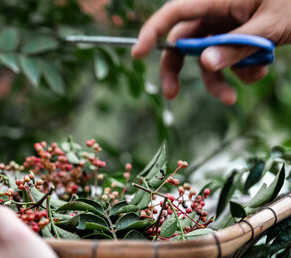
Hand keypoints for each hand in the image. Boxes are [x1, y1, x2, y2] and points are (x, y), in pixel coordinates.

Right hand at [132, 0, 290, 104]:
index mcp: (218, 0)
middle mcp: (217, 12)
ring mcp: (228, 26)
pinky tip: (262, 69)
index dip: (152, 31)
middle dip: (177, 70)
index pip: (174, 13)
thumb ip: (236, 46)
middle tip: (172, 95)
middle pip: (183, 42)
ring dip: (217, 81)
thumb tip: (206, 63)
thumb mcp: (269, 26)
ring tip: (232, 98)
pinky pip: (229, 59)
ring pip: (207, 58)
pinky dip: (241, 71)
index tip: (137, 54)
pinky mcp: (239, 38)